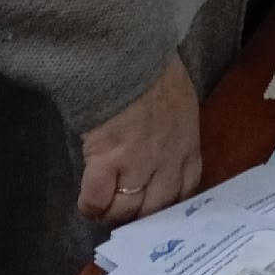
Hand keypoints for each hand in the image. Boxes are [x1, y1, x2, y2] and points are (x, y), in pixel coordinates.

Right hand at [78, 54, 201, 227]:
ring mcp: (137, 165)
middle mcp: (167, 161)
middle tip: (126, 214)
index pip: (186, 188)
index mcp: (187, 143)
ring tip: (104, 211)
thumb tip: (166, 139)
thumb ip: (177, 127)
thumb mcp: (180, 100)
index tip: (156, 205)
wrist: (127, 58)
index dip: (170, 203)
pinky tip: (87, 203)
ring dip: (114, 214)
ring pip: (127, 210)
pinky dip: (91, 206)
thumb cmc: (155, 71)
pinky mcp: (106, 162)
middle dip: (142, 216)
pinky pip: (97, 199)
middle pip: (157, 207)